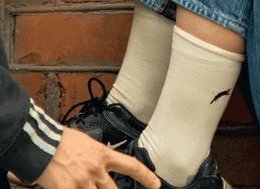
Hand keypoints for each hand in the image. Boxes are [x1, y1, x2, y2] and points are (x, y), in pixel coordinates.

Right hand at [34, 128, 160, 188]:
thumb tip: (97, 167)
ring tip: (83, 185)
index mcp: (103, 155)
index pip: (132, 166)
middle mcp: (97, 169)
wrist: (39, 143)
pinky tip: (71, 188)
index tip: (155, 184)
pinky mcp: (68, 188)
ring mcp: (83, 181)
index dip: (147, 177)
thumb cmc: (58, 140)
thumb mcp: (86, 144)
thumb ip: (95, 157)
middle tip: (106, 188)